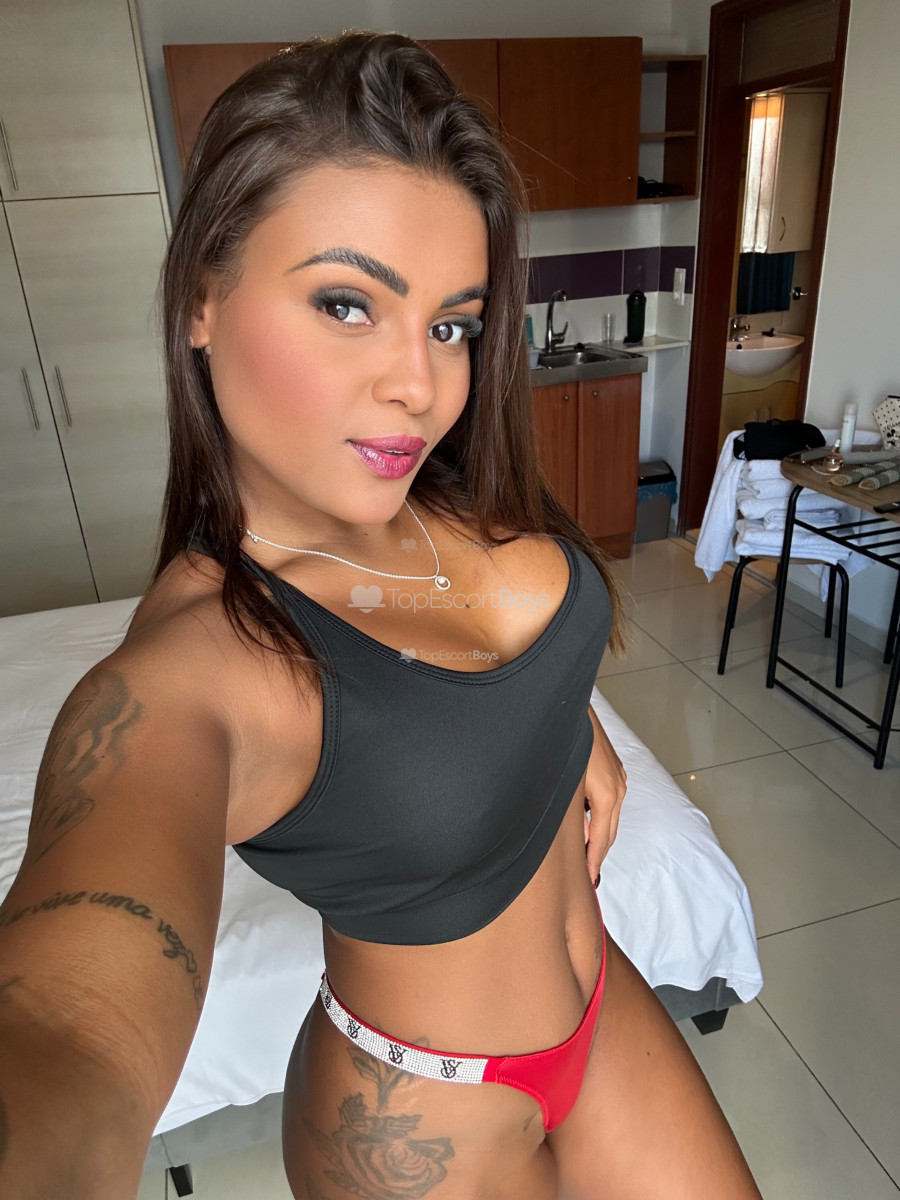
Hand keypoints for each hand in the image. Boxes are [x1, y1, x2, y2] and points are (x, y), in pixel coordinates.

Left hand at [583, 706, 626, 888]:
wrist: (569, 708)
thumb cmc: (564, 744)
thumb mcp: (566, 786)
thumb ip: (572, 815)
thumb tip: (578, 838)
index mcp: (608, 794)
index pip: (601, 838)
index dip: (594, 861)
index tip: (589, 881)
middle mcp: (618, 787)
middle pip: (609, 831)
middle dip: (598, 853)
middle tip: (588, 877)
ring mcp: (617, 776)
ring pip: (608, 816)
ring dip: (598, 835)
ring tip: (586, 856)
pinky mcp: (612, 768)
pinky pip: (607, 801)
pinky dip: (598, 817)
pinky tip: (585, 823)